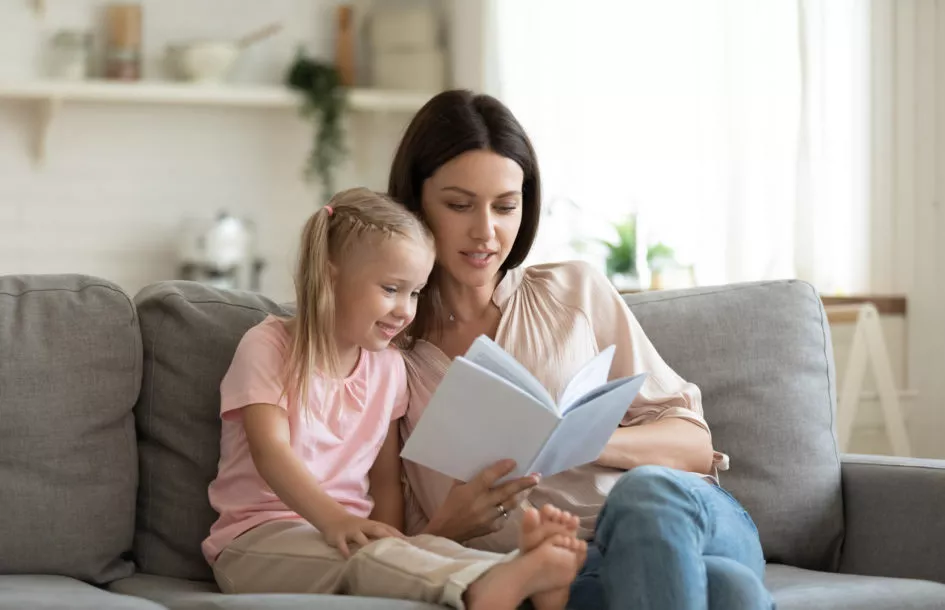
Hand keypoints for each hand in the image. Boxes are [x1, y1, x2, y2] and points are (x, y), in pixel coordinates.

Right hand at [320, 513, 404, 557]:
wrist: (333, 518)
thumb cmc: (356, 526)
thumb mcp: (369, 527)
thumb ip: (381, 534)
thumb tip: (401, 543)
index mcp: (371, 524)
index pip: (387, 528)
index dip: (397, 534)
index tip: (409, 543)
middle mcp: (362, 526)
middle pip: (375, 529)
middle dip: (386, 536)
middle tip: (395, 546)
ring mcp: (350, 531)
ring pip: (359, 536)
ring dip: (365, 544)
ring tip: (373, 553)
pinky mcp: (338, 537)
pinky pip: (341, 544)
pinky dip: (345, 550)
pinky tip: (349, 558)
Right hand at [424, 459, 539, 541]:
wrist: (446, 532)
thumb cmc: (450, 506)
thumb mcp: (456, 488)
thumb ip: (471, 477)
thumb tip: (486, 463)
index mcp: (470, 492)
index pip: (488, 478)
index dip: (501, 469)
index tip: (514, 462)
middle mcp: (481, 505)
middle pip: (507, 491)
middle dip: (523, 483)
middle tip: (536, 476)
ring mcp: (489, 518)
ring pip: (511, 504)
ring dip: (522, 495)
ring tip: (531, 486)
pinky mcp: (493, 528)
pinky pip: (506, 516)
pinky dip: (512, 508)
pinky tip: (517, 501)